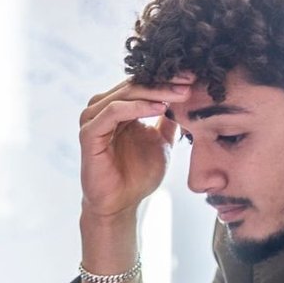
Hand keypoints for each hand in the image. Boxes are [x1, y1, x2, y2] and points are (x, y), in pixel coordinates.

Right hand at [78, 74, 192, 219]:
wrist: (121, 204)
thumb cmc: (138, 176)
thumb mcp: (162, 142)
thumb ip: (169, 120)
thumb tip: (186, 98)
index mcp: (117, 107)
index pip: (143, 83)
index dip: (168, 79)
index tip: (194, 77)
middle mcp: (101, 109)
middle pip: (134, 84)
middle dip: (165, 82)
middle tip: (190, 81)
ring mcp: (93, 120)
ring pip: (124, 94)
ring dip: (154, 91)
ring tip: (179, 94)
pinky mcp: (89, 134)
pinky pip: (113, 112)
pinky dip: (136, 107)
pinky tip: (159, 108)